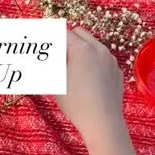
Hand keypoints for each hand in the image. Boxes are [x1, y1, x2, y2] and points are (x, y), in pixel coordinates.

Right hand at [54, 27, 138, 154]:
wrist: (103, 123)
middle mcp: (99, 49)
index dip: (50, 36)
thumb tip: (37, 55)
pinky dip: (93, 62)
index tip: (42, 40)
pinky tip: (86, 78)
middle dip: (66, 40)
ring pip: (93, 45)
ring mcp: (110, 60)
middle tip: (55, 54)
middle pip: (79, 33)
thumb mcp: (54, 83)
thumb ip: (45, 64)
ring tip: (70, 67)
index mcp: (82, 49)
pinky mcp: (116, 71)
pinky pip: (102, 59)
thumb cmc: (76, 103)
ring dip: (80, 49)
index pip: (63, 32)